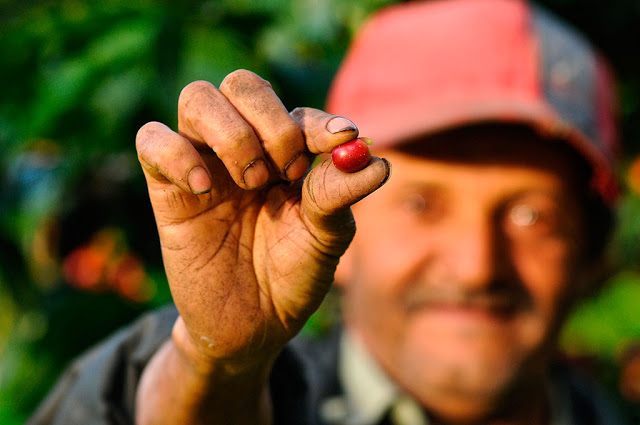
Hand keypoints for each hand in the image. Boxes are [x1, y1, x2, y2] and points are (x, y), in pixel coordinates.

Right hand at [136, 70, 389, 370]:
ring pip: (198, 97)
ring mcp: (203, 164)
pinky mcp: (167, 189)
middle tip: (288, 169)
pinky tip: (204, 189)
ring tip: (251, 181)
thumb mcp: (326, 238)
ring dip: (231, 133)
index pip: (295, 111)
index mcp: (286, 154)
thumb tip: (377, 163)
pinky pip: (151, 140)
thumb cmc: (293, 276)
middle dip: (270, 121)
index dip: (316, 121)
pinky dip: (176, 153)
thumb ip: (340, 196)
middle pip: (242, 84)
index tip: (340, 139)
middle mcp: (244, 148)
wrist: (252, 326)